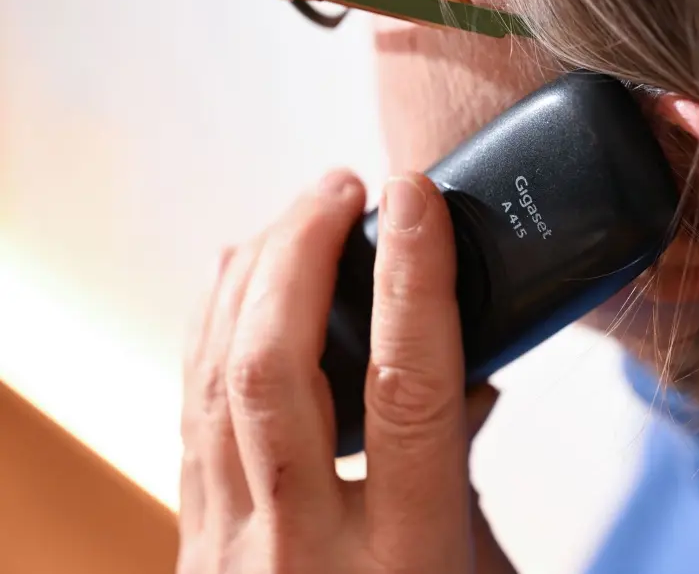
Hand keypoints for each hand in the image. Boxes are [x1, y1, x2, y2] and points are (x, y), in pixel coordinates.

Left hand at [177, 169, 515, 572]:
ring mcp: (230, 549)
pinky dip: (214, 328)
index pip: (405, 391)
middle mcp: (300, 549)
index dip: (413, 280)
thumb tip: (470, 385)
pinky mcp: (195, 542)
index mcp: (403, 558)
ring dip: (254, 276)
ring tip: (298, 216)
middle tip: (341, 189)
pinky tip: (235, 285)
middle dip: (302, 251)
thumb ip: (468, 480)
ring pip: (217, 380)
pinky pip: (193, 412)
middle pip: (274, 366)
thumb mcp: (477, 573)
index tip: (414, 198)